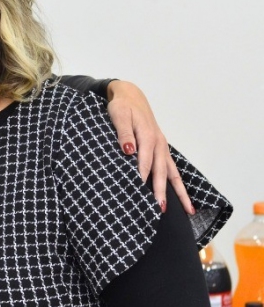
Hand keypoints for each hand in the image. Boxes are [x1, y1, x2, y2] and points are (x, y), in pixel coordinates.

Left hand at [105, 80, 193, 214]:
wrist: (132, 96)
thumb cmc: (122, 107)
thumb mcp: (118, 115)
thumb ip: (124, 133)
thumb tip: (129, 151)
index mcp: (148, 136)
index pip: (145, 162)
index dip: (142, 178)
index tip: (139, 195)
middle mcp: (159, 144)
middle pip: (161, 171)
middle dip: (162, 191)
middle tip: (160, 209)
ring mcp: (162, 147)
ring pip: (172, 173)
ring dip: (178, 192)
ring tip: (187, 210)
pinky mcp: (161, 149)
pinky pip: (172, 169)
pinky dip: (177, 184)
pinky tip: (183, 198)